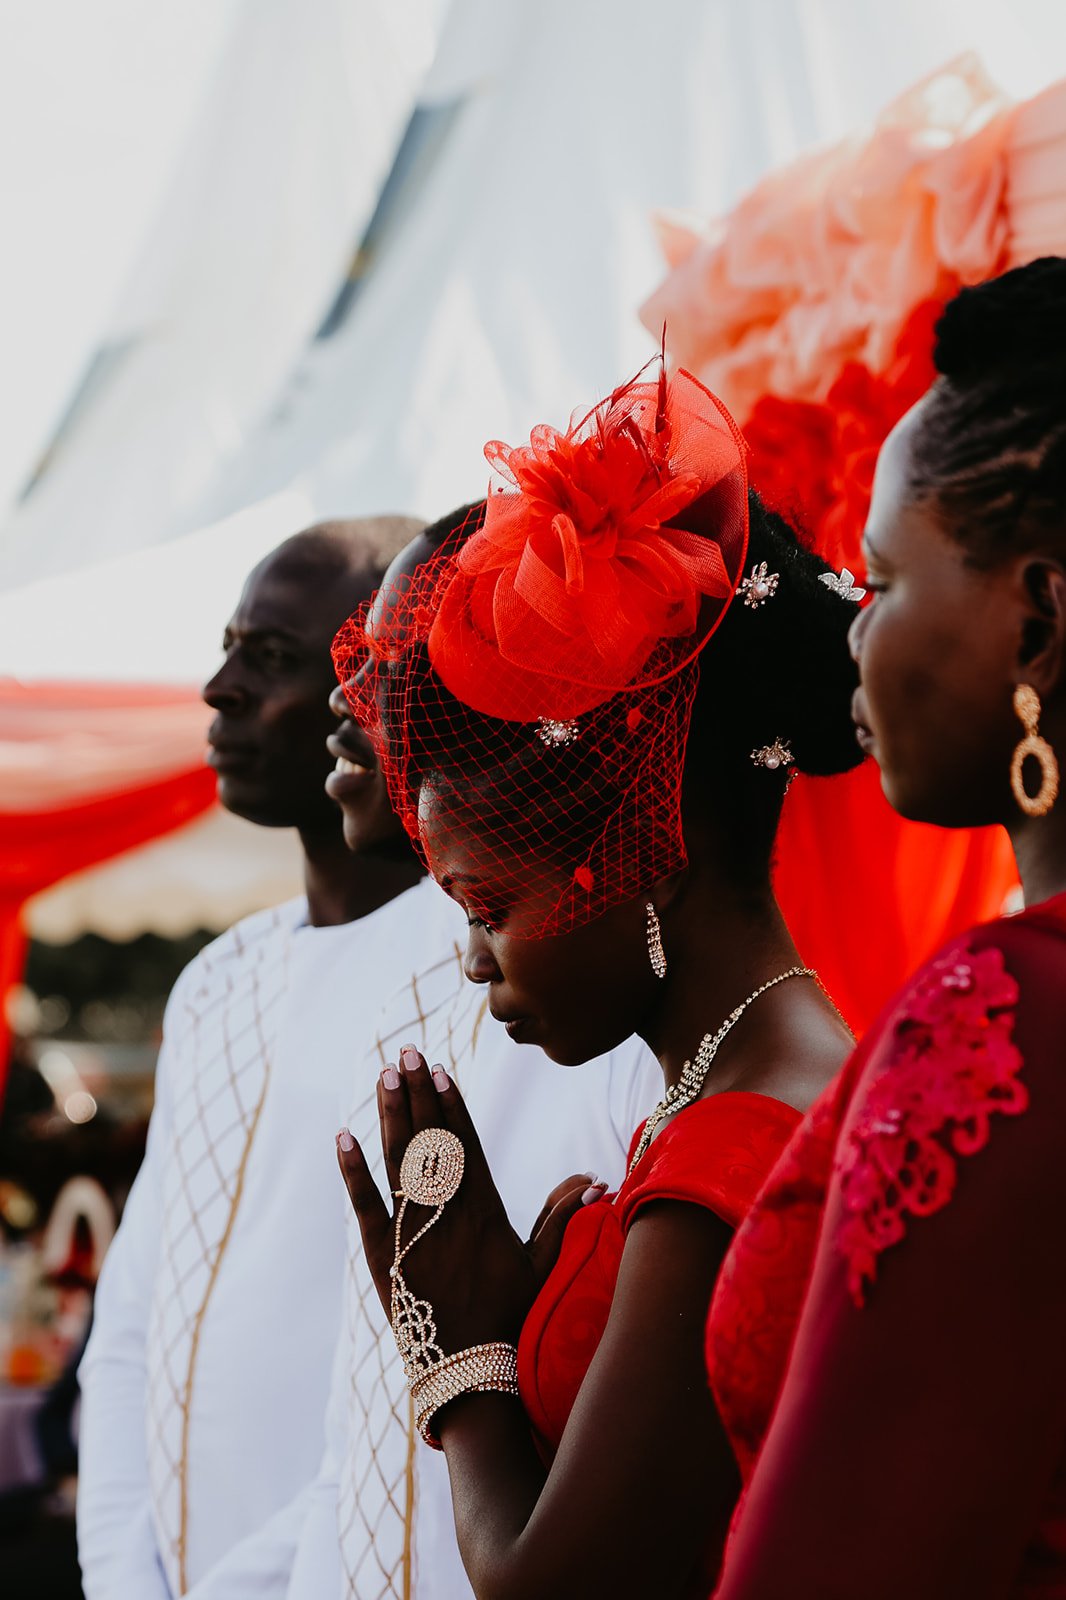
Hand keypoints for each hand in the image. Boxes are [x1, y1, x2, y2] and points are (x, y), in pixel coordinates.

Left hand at [336, 1045, 604, 1352]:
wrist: (468, 1366)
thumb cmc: (507, 1312)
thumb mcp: (540, 1264)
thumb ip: (562, 1217)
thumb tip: (597, 1182)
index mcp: (485, 1211)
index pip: (466, 1144)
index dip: (452, 1104)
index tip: (441, 1069)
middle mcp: (448, 1214)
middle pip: (430, 1142)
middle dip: (419, 1094)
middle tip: (406, 1052)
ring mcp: (413, 1232)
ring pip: (400, 1163)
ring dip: (390, 1117)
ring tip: (384, 1077)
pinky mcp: (383, 1254)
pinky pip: (367, 1204)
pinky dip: (354, 1171)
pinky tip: (343, 1136)